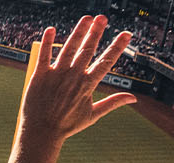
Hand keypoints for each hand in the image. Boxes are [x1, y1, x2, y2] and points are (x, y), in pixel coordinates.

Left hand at [19, 16, 136, 144]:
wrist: (42, 132)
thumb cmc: (67, 125)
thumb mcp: (93, 115)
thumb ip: (113, 103)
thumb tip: (133, 98)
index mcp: (87, 85)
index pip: (106, 62)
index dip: (117, 47)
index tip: (126, 34)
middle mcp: (73, 77)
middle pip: (87, 49)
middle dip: (96, 32)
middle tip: (103, 17)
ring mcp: (56, 74)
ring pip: (69, 48)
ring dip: (78, 32)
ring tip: (86, 18)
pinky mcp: (40, 75)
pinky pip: (44, 54)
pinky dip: (48, 41)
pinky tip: (51, 29)